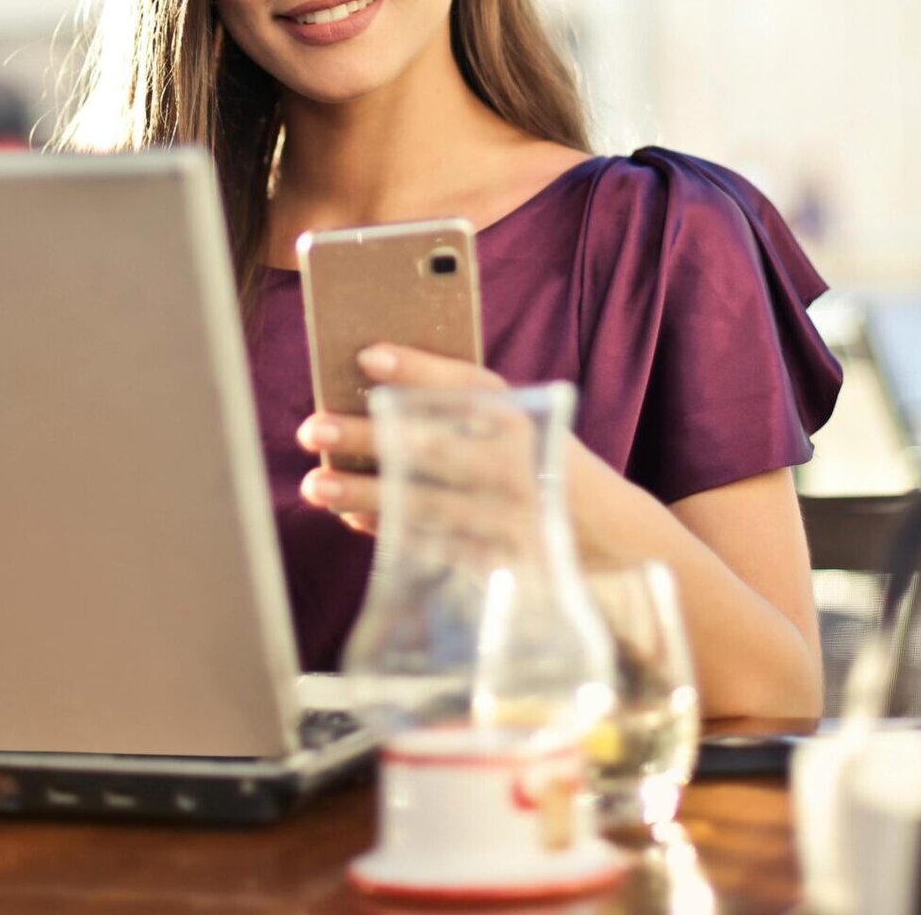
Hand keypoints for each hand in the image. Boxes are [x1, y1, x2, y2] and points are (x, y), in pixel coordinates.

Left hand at [297, 343, 525, 545]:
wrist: (607, 535)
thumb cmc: (538, 463)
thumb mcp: (521, 425)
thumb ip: (461, 407)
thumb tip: (374, 380)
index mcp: (525, 418)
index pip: (469, 386)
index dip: (418, 369)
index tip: (366, 355)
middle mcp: (518, 466)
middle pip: (435, 448)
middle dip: (369, 438)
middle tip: (313, 428)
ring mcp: (509, 520)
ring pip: (424, 503)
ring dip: (364, 493)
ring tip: (313, 484)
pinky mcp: (499, 564)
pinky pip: (433, 545)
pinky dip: (389, 529)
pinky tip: (350, 515)